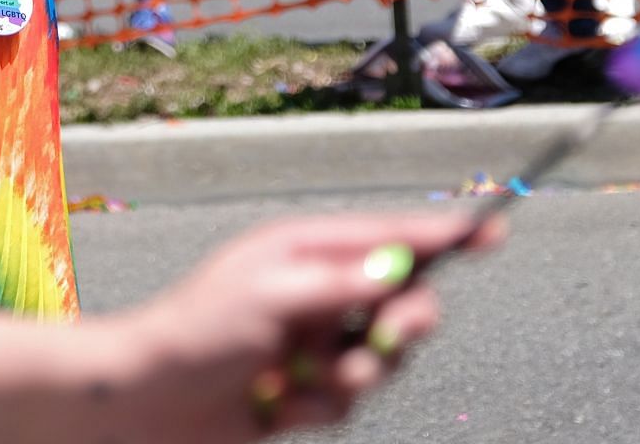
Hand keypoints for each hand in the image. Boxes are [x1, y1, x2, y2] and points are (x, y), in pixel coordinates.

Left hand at [102, 211, 502, 441]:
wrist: (147, 401)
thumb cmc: (197, 333)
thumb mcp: (273, 296)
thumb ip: (342, 283)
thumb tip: (399, 267)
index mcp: (304, 250)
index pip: (387, 236)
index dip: (442, 236)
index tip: (492, 233)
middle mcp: (313, 291)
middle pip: (402, 300)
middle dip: (400, 325)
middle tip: (386, 338)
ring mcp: (311, 341)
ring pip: (380, 359)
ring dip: (349, 377)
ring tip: (299, 380)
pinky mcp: (303, 388)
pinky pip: (347, 400)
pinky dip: (319, 406)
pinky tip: (276, 405)